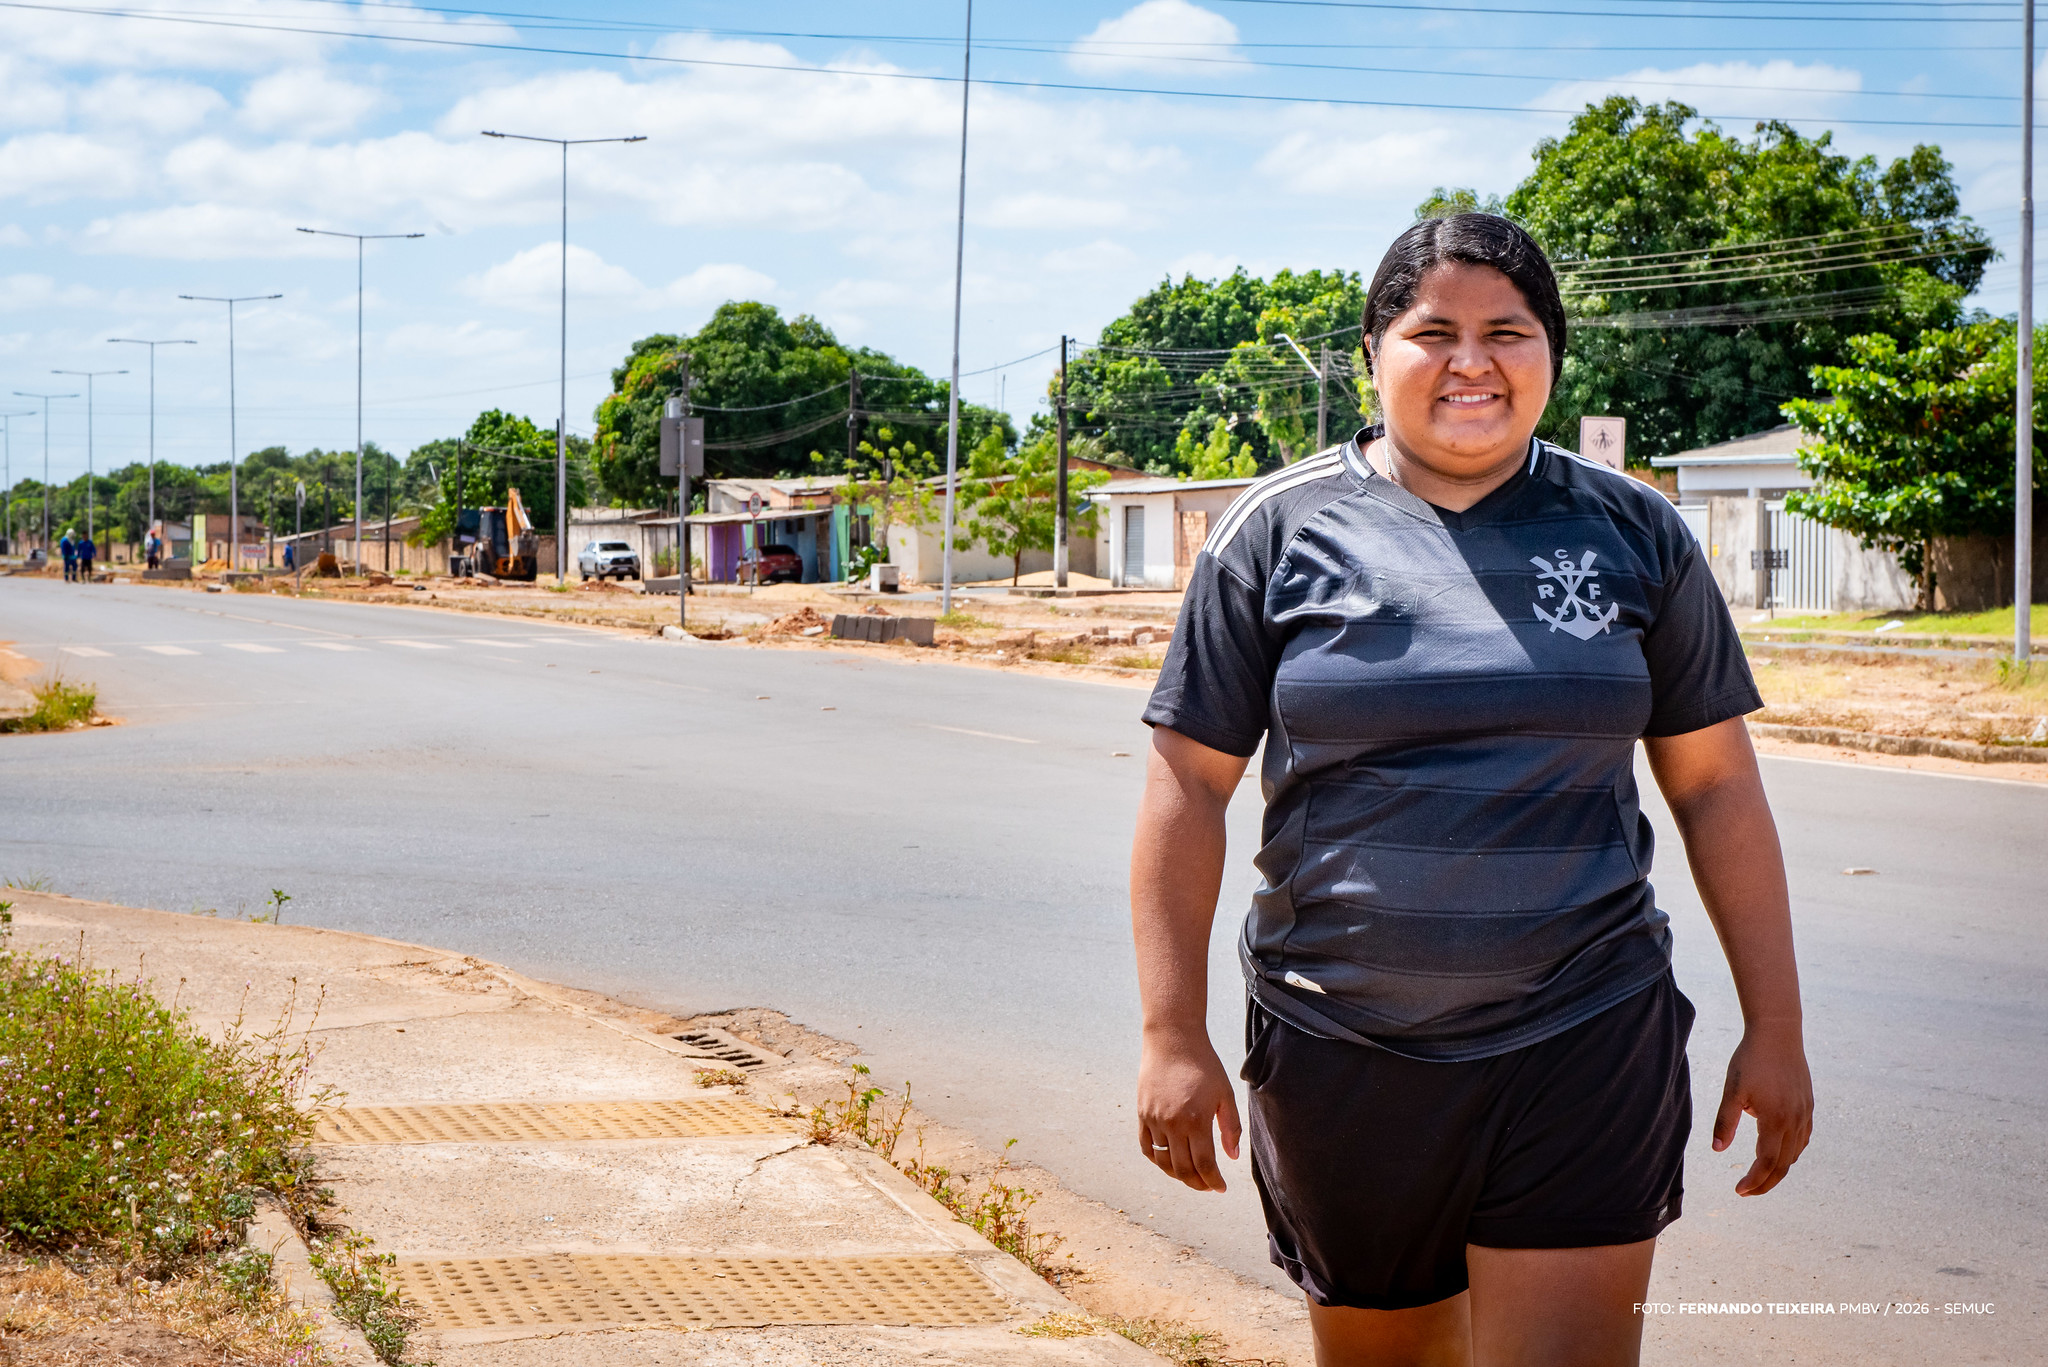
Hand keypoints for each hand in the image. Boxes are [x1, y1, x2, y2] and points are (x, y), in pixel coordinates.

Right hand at [1136, 1029, 1241, 1192]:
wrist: (1172, 1040)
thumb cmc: (1204, 1065)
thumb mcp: (1225, 1094)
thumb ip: (1231, 1127)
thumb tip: (1231, 1157)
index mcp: (1196, 1120)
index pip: (1204, 1165)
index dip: (1214, 1181)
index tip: (1221, 1188)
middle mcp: (1172, 1124)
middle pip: (1183, 1169)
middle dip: (1197, 1183)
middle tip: (1208, 1185)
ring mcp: (1154, 1120)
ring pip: (1163, 1162)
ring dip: (1178, 1175)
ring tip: (1191, 1176)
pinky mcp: (1142, 1114)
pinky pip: (1147, 1147)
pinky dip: (1157, 1161)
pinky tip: (1169, 1162)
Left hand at [1713, 1023, 1812, 1195]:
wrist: (1778, 1033)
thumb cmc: (1751, 1059)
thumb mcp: (1732, 1090)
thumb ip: (1726, 1121)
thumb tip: (1717, 1150)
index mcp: (1776, 1120)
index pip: (1767, 1162)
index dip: (1754, 1180)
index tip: (1739, 1190)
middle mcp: (1795, 1121)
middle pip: (1784, 1164)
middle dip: (1766, 1182)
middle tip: (1747, 1191)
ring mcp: (1805, 1114)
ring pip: (1796, 1153)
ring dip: (1778, 1169)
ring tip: (1758, 1175)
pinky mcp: (1808, 1106)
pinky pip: (1803, 1138)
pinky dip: (1791, 1152)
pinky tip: (1779, 1152)